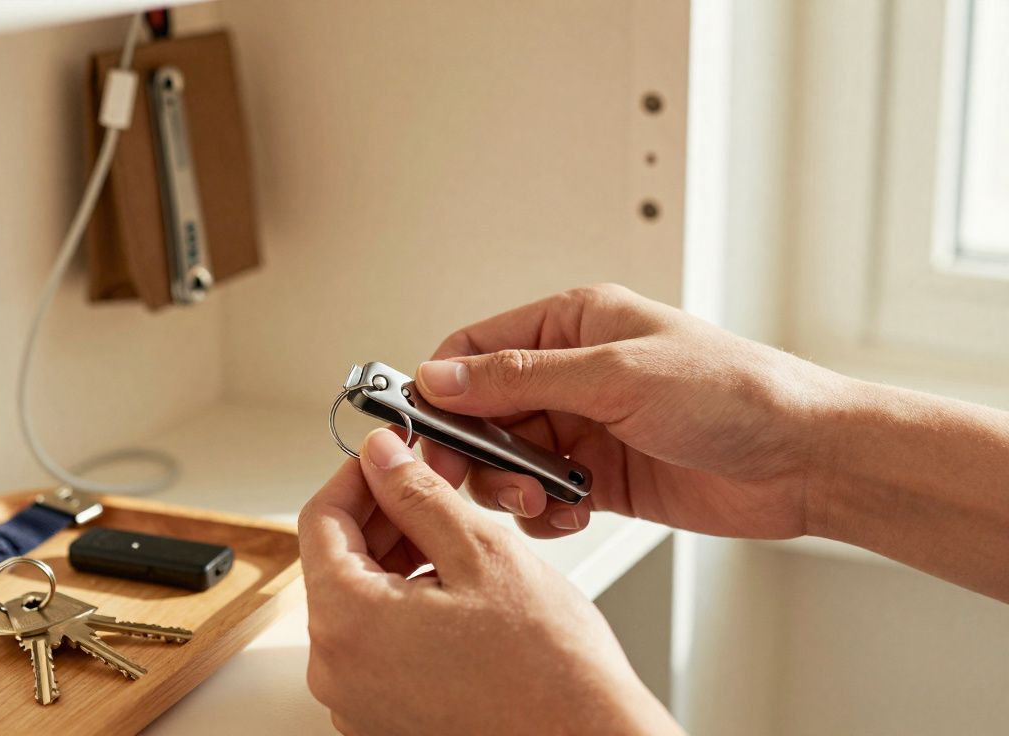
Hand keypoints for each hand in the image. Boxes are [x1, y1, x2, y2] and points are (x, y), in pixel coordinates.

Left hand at [298, 429, 680, 735]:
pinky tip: (455, 589)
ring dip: (398, 558)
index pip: (319, 521)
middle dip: (384, 516)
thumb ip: (418, 495)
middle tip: (434, 485)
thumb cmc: (550, 671)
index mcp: (349, 624)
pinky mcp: (384, 718)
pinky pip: (377, 644)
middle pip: (337, 562)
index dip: (356, 476)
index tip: (388, 455)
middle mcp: (338, 671)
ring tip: (457, 540)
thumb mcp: (481, 554)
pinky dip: (406, 605)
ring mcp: (358, 701)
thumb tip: (381, 457)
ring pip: (360, 602)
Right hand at [415, 284, 845, 539]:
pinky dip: (545, 514)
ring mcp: (586, 427)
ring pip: (507, 459)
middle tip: (473, 477)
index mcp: (573, 326)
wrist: (804, 461)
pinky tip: (572, 513)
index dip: (441, 389)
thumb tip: (443, 376)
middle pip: (482, 411)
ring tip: (543, 497)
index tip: (420, 429)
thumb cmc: (735, 394)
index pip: (474, 349)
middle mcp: (573, 374)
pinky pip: (543, 498)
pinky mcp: (602, 477)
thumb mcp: (617, 376)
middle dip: (475, 448)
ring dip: (512, 486)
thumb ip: (522, 377)